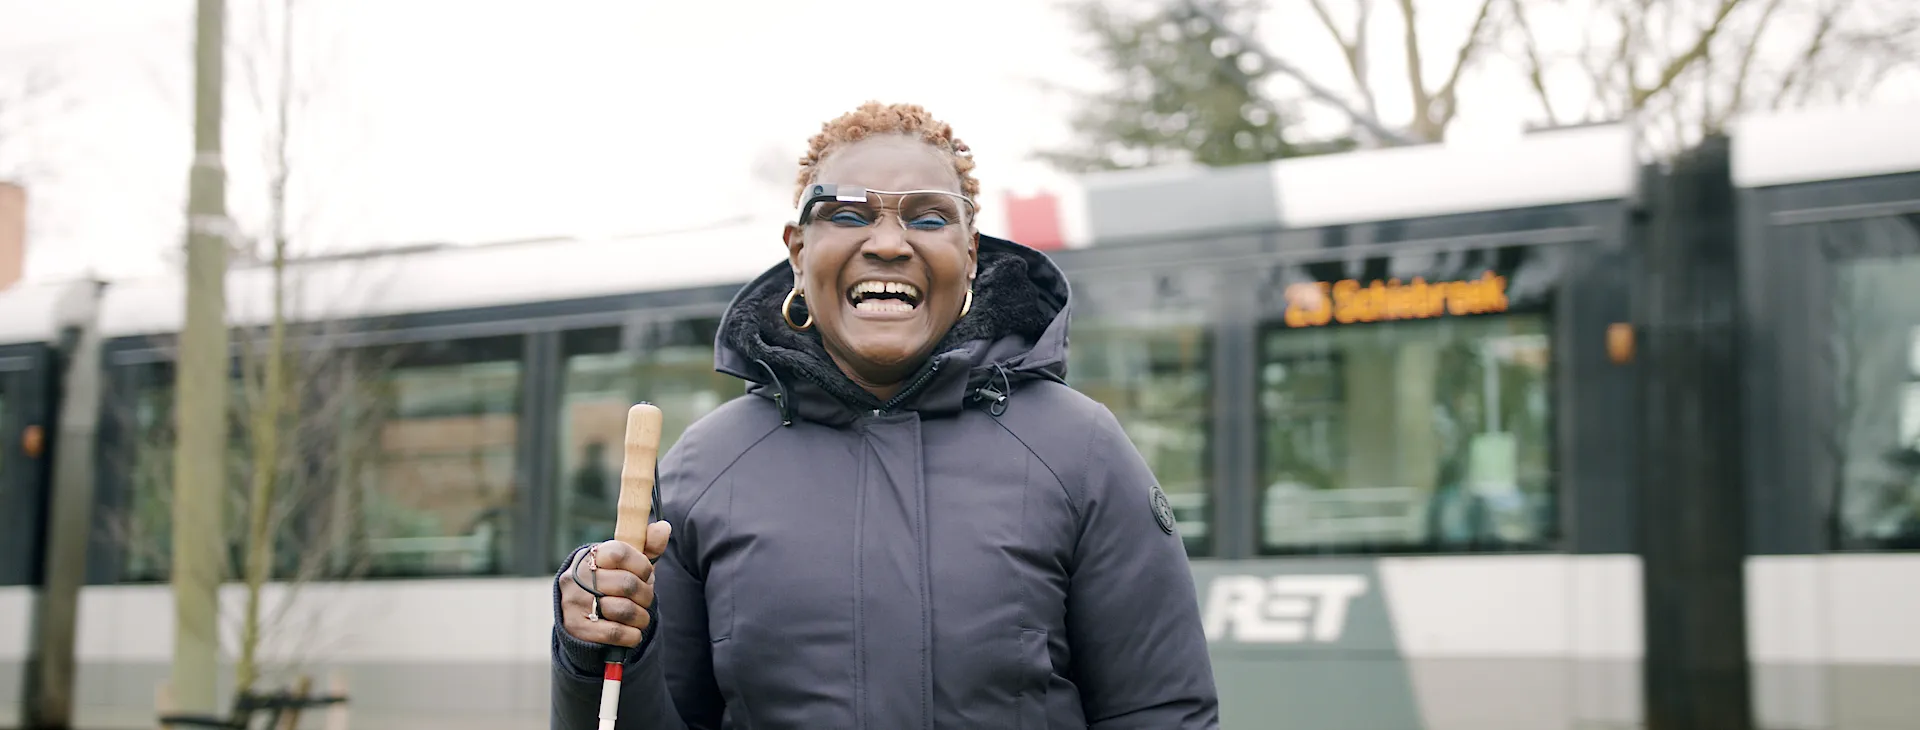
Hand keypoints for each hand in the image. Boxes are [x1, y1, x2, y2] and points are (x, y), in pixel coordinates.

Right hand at [558, 521, 671, 647]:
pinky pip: (615, 632)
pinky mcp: (576, 628)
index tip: (647, 575)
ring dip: (641, 617)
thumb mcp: (629, 565)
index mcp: (592, 556)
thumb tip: (664, 527)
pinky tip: (632, 633)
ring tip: (641, 618)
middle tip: (646, 600)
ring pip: (623, 610)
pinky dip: (632, 635)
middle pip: (627, 584)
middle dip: (646, 595)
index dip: (642, 565)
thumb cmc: (613, 585)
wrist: (582, 618)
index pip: (620, 552)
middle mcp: (578, 576)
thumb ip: (647, 546)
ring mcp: (574, 602)